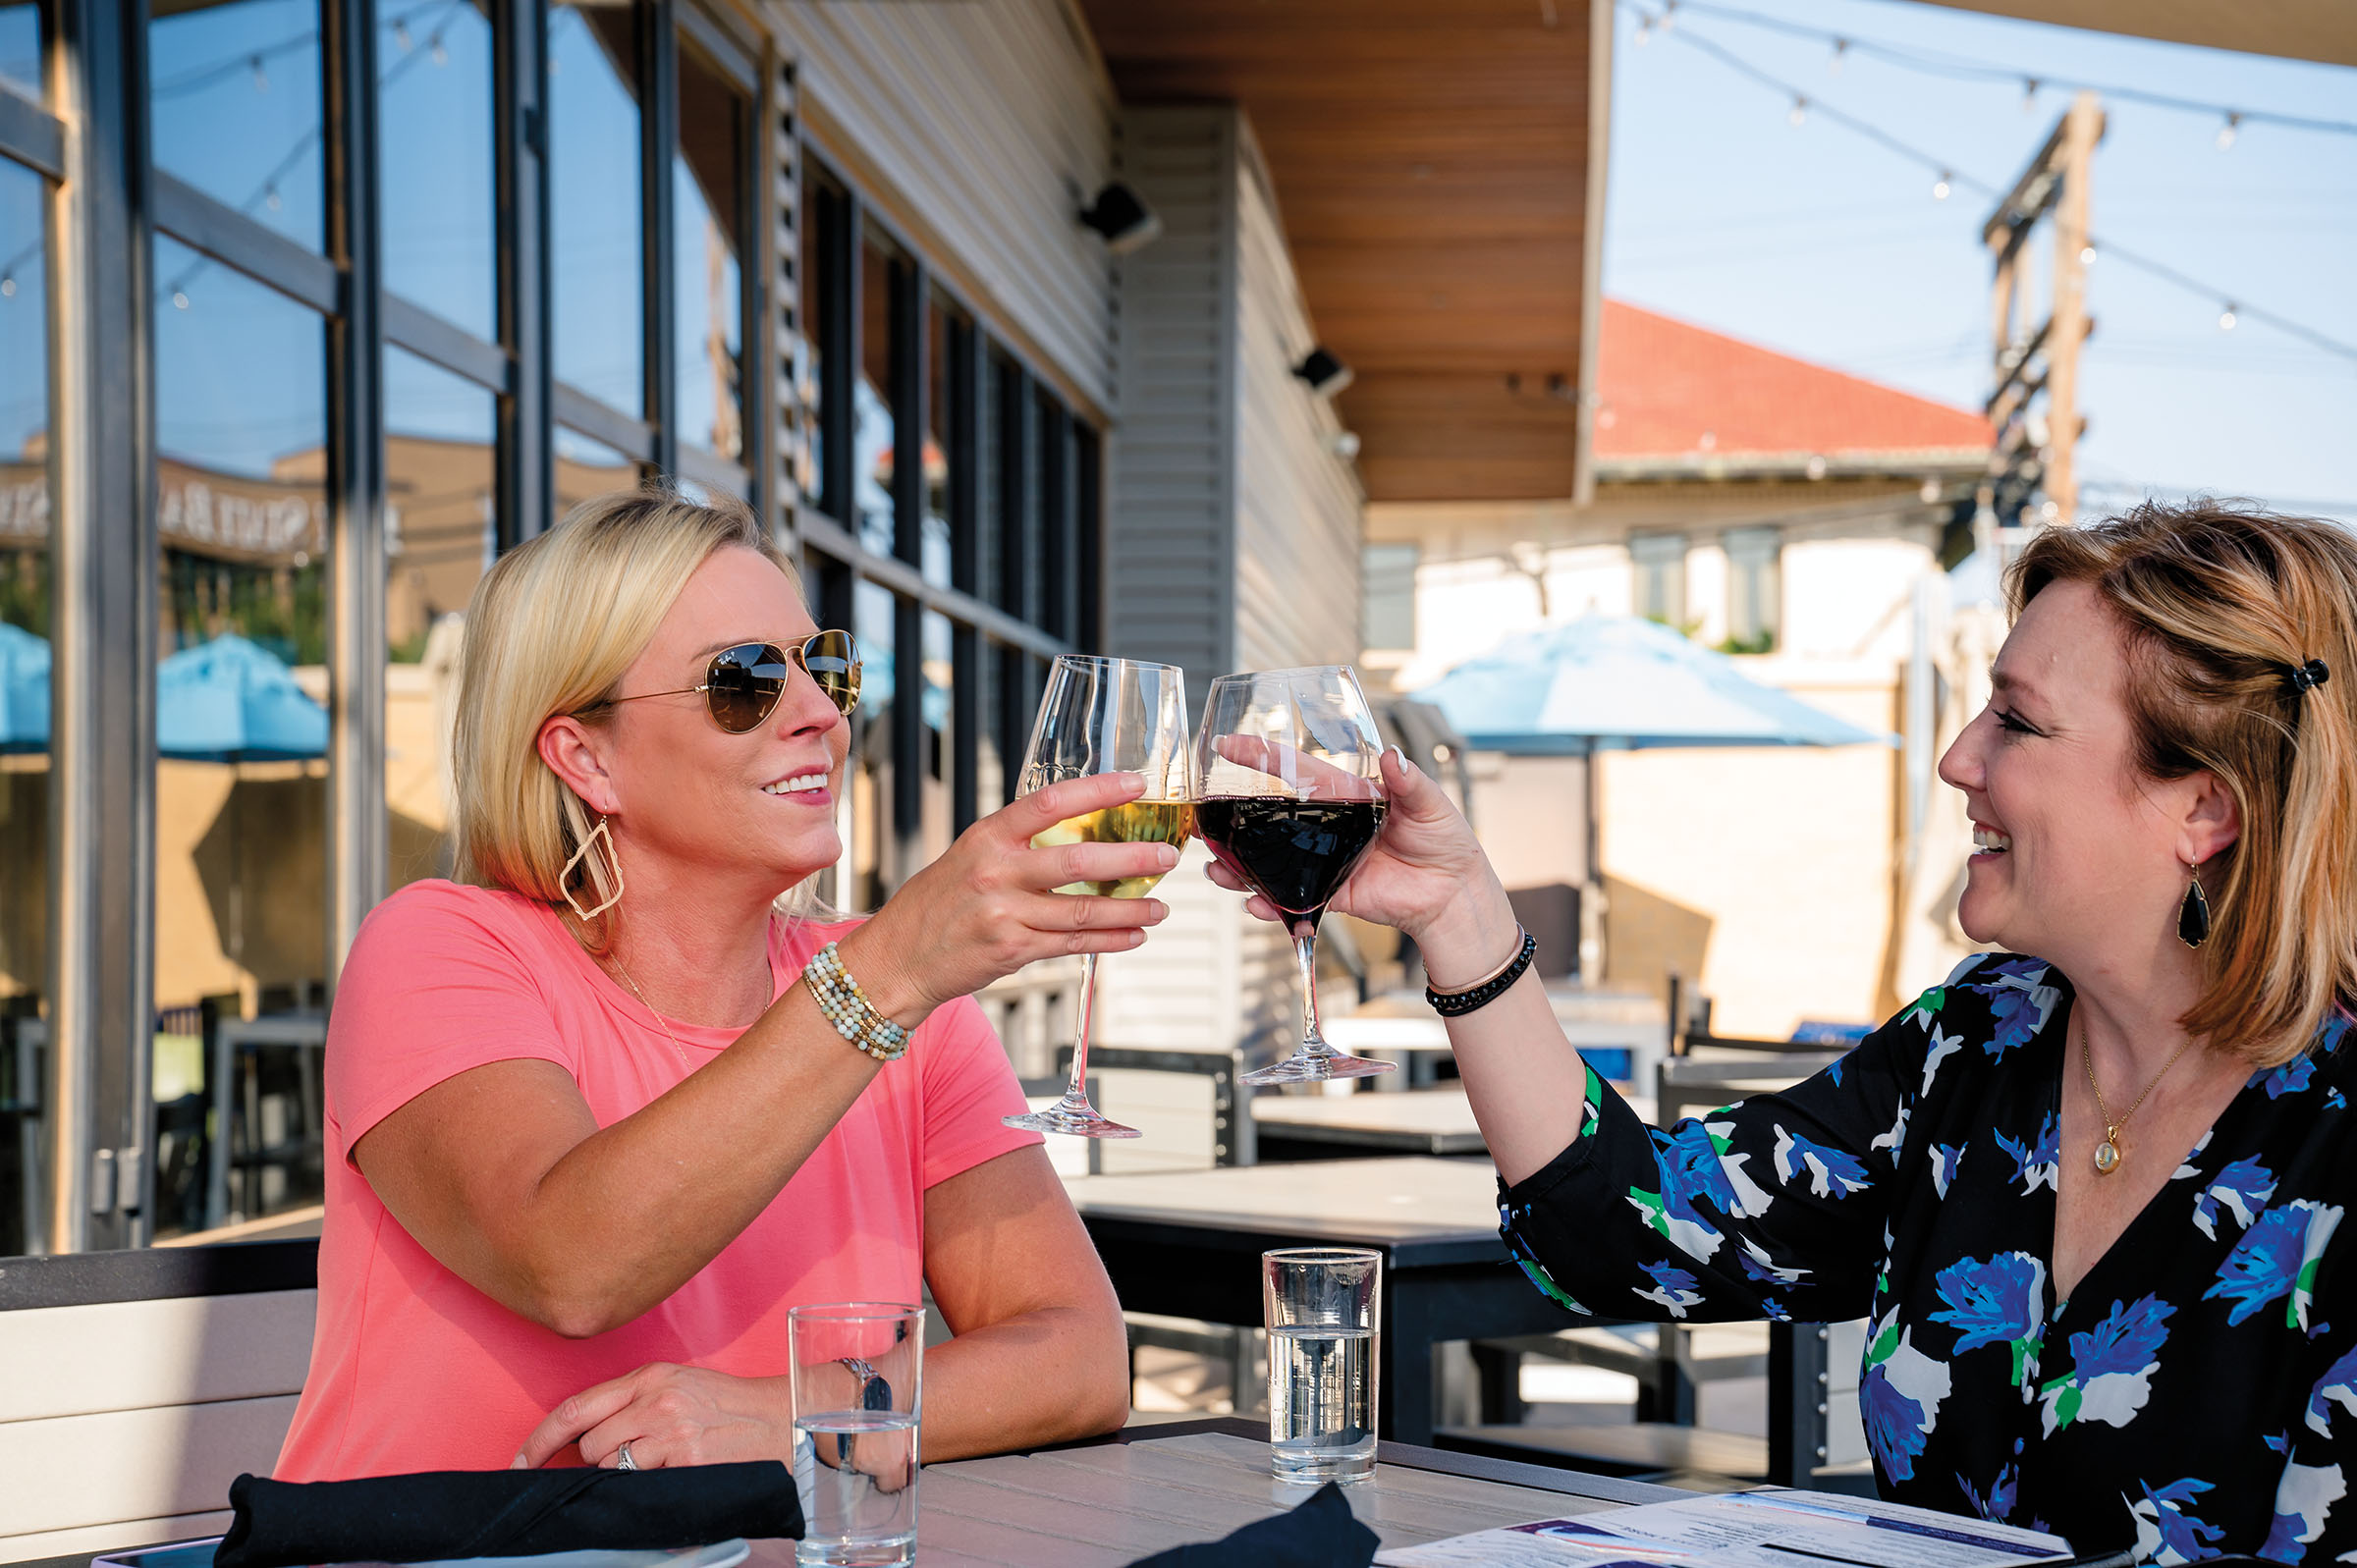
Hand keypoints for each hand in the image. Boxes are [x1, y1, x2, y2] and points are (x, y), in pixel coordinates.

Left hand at [512, 1362, 791, 1470]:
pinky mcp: (686, 1460)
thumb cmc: (728, 1406)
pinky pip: (641, 1483)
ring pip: (611, 1465)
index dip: (540, 1440)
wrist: (781, 1418)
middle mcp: (656, 1399)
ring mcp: (670, 1431)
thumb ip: (633, 1402)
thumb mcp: (678, 1386)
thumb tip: (584, 1436)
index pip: (576, 1408)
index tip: (520, 1462)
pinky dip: (647, 1486)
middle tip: (625, 1462)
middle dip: (596, 1461)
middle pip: (590, 1443)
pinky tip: (671, 1475)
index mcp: (650, 1376)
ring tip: (659, 1464)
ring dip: (622, 1475)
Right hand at [840, 771, 1177, 1026]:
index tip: (1137, 784)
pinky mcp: (1010, 951)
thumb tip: (1077, 830)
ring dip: (1130, 909)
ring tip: (1161, 906)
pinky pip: (1072, 943)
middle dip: (1131, 859)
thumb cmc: (935, 906)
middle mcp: (995, 872)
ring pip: (1082, 909)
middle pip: (1077, 860)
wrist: (895, 960)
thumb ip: (1016, 846)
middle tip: (1167, 856)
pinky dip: (1109, 940)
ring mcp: (1002, 914)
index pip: (1050, 802)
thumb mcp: (967, 858)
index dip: (1098, 790)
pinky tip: (1134, 935)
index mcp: (987, 837)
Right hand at [1204, 748, 1519, 986]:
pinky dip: (1272, 905)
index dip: (1259, 756)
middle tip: (1204, 823)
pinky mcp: (1332, 895)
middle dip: (1232, 821)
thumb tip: (1392, 757)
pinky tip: (1255, 903)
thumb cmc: (1446, 841)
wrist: (1455, 894)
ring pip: (1271, 863)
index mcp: (1346, 796)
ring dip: (1239, 867)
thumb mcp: (1431, 802)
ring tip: (1215, 869)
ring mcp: (1324, 863)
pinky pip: (1294, 900)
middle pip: (1269, 819)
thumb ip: (1409, 781)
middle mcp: (1326, 828)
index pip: (1295, 770)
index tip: (1226, 745)